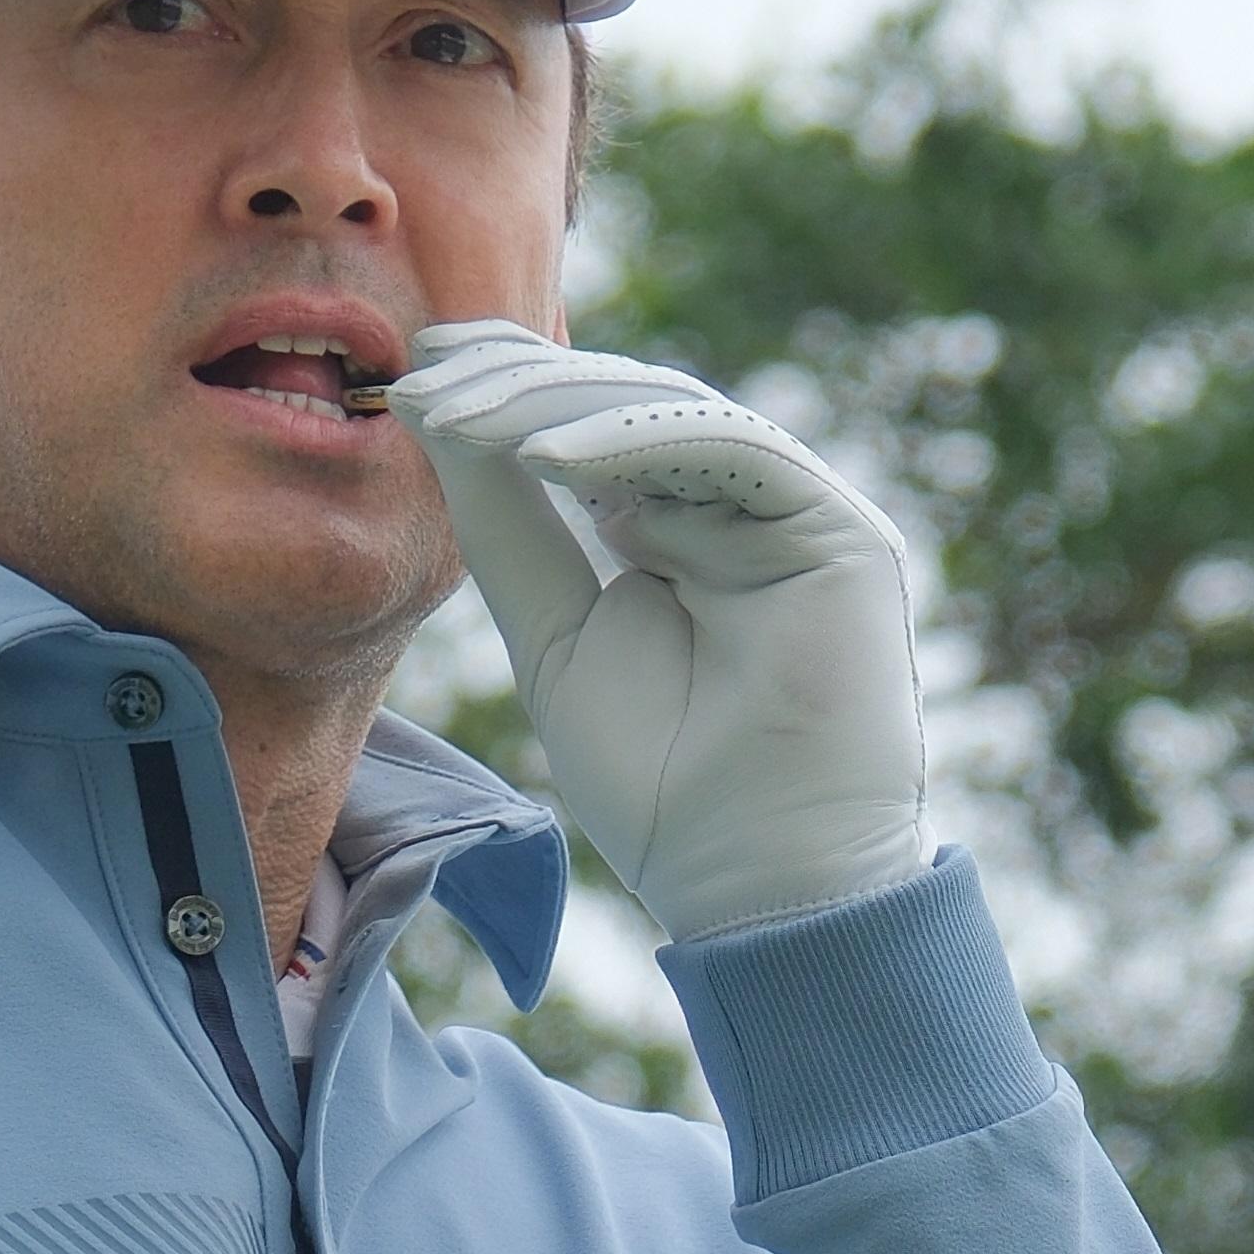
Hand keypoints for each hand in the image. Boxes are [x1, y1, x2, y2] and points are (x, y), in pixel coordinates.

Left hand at [390, 321, 929, 941]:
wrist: (752, 879)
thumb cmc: (661, 784)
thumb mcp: (554, 636)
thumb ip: (510, 531)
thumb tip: (440, 417)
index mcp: (678, 533)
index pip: (591, 434)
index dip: (508, 398)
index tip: (416, 381)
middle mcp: (740, 511)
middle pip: (625, 410)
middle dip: (519, 384)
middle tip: (426, 374)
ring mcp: (793, 516)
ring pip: (669, 415)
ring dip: (557, 407)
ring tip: (460, 416)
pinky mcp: (837, 528)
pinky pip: (727, 450)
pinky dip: (632, 443)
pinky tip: (544, 458)